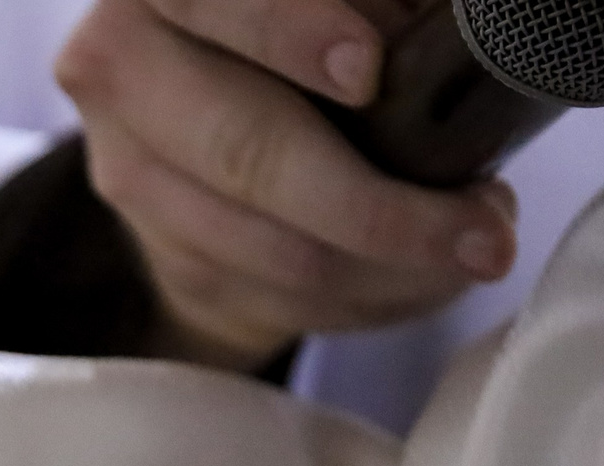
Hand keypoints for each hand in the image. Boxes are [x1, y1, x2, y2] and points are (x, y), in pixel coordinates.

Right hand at [56, 0, 518, 369]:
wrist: (225, 103)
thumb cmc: (316, 25)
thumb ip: (384, 6)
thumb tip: (464, 35)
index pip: (208, 3)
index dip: (287, 34)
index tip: (369, 74)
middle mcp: (123, 75)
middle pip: (242, 153)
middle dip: (374, 202)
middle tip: (480, 228)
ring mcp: (132, 174)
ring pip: (264, 248)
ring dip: (387, 266)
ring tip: (476, 246)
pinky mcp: (163, 257)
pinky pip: (272, 298)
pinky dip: (366, 297)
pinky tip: (426, 278)